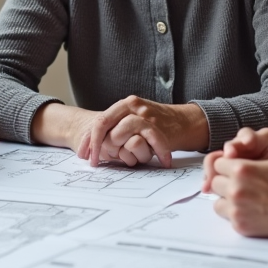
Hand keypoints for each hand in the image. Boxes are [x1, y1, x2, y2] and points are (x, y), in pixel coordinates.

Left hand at [82, 96, 207, 167]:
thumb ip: (112, 131)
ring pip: (126, 133)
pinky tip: (146, 162)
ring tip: (126, 160)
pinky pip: (151, 141)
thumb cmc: (152, 126)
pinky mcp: (161, 126)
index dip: (89, 140)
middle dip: (103, 147)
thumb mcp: (130, 122)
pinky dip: (149, 153)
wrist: (183, 121)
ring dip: (124, 151)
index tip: (84, 157)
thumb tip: (86, 151)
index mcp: (123, 105)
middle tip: (103, 160)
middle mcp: (134, 107)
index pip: (100, 121)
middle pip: (109, 128)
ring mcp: (148, 116)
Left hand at [207, 147, 267, 238]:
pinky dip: (234, 212)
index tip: (237, 168)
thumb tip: (232, 152)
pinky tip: (250, 208)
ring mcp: (237, 210)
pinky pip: (227, 216)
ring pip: (217, 201)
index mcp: (242, 169)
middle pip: (215, 182)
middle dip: (226, 180)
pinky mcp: (241, 226)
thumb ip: (251, 151)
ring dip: (227, 197)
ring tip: (246, 195)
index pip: (217, 163)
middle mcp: (236, 190)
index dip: (228, 164)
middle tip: (244, 182)